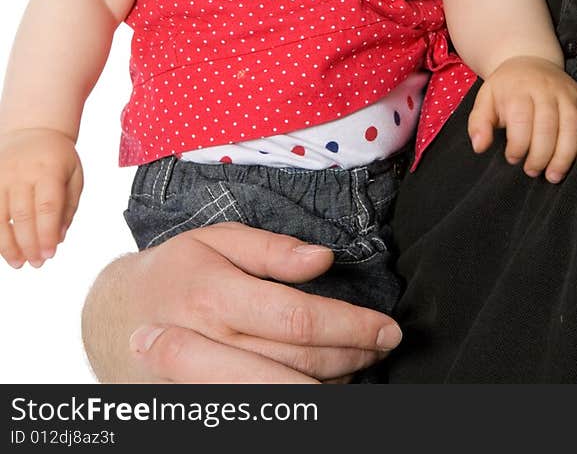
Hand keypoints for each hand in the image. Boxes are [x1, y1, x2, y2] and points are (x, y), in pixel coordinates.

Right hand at [0, 127, 82, 266]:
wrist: (32, 130)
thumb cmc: (56, 157)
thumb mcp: (74, 174)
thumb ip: (69, 207)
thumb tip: (59, 237)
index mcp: (49, 168)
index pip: (48, 206)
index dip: (47, 234)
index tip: (50, 254)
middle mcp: (22, 172)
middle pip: (23, 215)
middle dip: (29, 244)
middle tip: (37, 263)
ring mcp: (1, 175)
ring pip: (0, 217)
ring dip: (8, 245)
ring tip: (18, 262)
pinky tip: (2, 248)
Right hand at [83, 222, 402, 383]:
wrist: (114, 317)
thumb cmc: (177, 271)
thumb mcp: (215, 239)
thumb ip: (271, 248)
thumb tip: (323, 258)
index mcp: (213, 295)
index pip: (296, 319)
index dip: (349, 325)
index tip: (386, 326)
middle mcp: (207, 343)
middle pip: (296, 366)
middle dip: (352, 356)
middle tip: (385, 344)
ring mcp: (200, 385)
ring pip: (283, 397)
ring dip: (334, 382)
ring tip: (363, 360)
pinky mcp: (200, 406)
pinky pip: (261, 413)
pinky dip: (302, 401)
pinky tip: (326, 383)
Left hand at [468, 55, 576, 182]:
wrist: (530, 60)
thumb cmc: (507, 88)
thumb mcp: (485, 99)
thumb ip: (479, 123)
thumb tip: (479, 146)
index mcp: (519, 88)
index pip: (521, 120)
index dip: (518, 145)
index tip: (512, 158)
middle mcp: (546, 89)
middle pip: (548, 126)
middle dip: (540, 155)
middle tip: (532, 171)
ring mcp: (567, 94)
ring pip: (571, 127)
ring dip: (564, 156)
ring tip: (553, 175)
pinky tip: (573, 162)